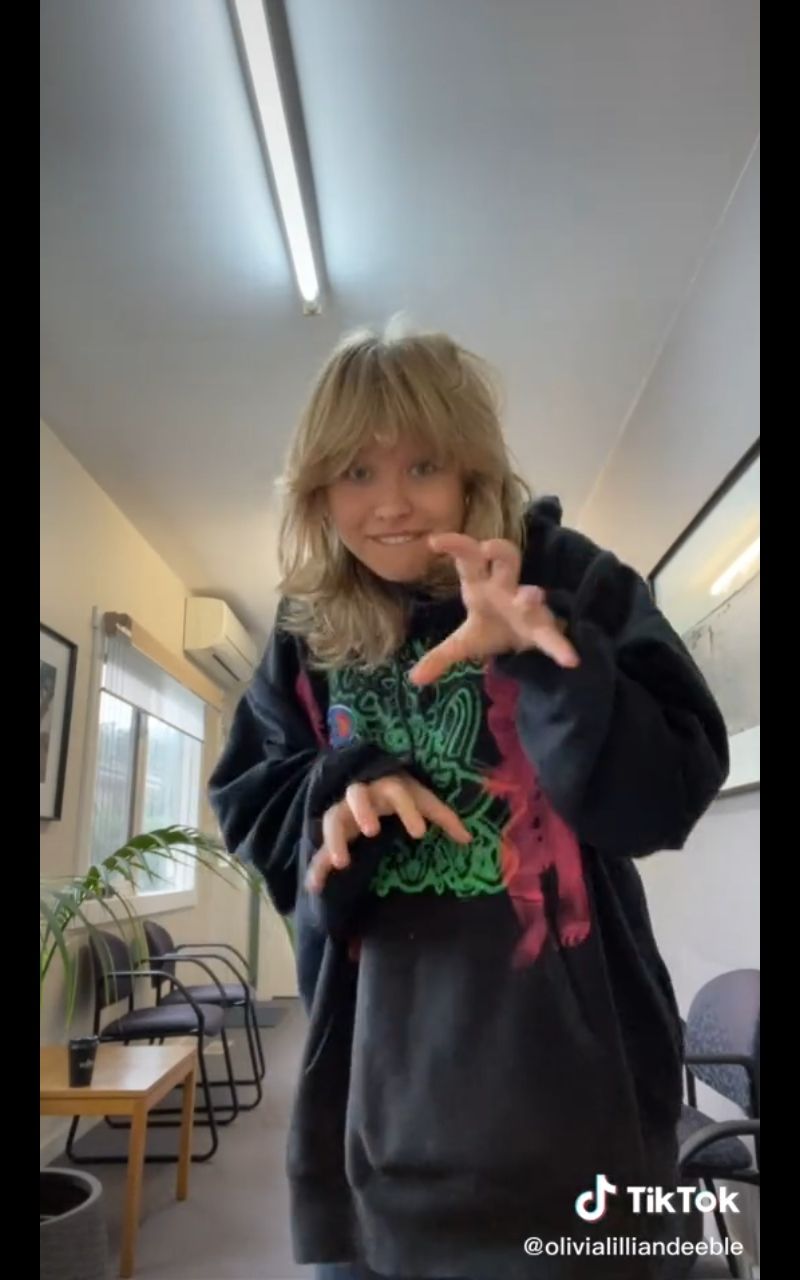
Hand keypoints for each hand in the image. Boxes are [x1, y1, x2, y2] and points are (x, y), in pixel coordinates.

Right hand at [305, 773, 471, 893]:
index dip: (407, 809)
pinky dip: (316, 867)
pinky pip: (320, 848)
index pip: (396, 790)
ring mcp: (343, 812)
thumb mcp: (422, 801)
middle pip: (356, 793)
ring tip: (342, 863)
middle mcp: (361, 795)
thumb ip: (443, 817)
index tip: (420, 833)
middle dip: (362, 810)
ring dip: (335, 839)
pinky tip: (314, 886)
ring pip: (332, 819)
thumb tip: (468, 839)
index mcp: (386, 785)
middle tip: (372, 831)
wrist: (369, 783)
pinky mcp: (333, 832)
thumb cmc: (401, 794)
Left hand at [409, 533, 579, 685]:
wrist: (522, 641)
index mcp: (481, 585)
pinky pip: (552, 636)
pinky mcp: (542, 629)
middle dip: (500, 551)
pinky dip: (561, 646)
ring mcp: (527, 606)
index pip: (468, 559)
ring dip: (531, 595)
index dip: (455, 546)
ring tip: (534, 596)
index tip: (433, 541)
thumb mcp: (463, 643)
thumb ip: (440, 657)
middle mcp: (505, 588)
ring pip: (532, 593)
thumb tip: (413, 680)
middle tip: (488, 547)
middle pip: (506, 558)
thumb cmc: (492, 628)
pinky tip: (570, 660)